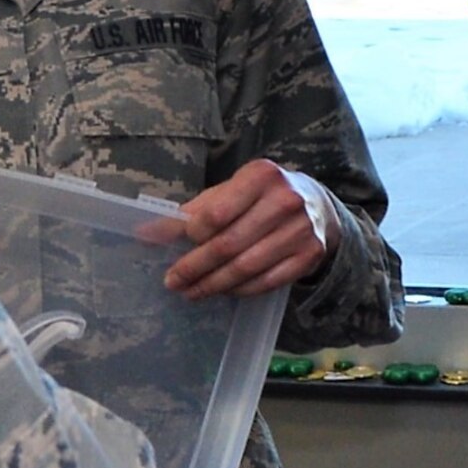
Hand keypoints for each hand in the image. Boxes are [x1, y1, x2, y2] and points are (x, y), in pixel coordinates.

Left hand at [163, 159, 340, 298]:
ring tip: (191, 291)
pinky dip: (240, 290)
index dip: (191, 234)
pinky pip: (266, 282)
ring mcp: (300, 230)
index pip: (217, 212)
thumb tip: (149, 232)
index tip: (177, 245)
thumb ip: (195, 210)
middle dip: (194, 267)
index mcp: (261, 176)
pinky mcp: (309, 256)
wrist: (318, 205)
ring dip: (213, 284)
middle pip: (228, 244)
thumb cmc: (262, 196)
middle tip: (173, 281)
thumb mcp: (232, 190)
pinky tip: (223, 291)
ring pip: (246, 268)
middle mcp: (284, 201)